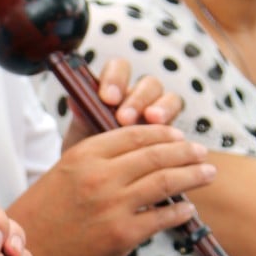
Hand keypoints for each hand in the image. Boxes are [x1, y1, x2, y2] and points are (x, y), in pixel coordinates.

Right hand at [11, 124, 214, 255]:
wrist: (28, 251)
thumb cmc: (44, 212)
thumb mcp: (63, 170)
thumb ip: (96, 157)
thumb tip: (138, 149)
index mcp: (83, 154)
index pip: (134, 134)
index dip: (163, 134)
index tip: (179, 136)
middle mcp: (99, 176)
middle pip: (155, 155)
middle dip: (186, 152)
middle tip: (202, 152)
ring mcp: (111, 205)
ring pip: (165, 183)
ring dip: (192, 176)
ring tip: (208, 174)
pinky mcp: (121, 236)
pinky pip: (162, 218)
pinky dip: (180, 212)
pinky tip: (188, 209)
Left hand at [63, 58, 182, 147]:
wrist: (104, 186)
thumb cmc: (91, 159)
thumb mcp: (81, 139)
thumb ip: (81, 118)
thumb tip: (75, 100)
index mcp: (115, 92)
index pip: (119, 69)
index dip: (115, 78)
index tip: (107, 98)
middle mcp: (139, 98)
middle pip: (148, 83)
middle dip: (137, 99)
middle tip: (125, 118)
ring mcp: (159, 113)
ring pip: (168, 98)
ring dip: (160, 108)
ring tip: (151, 120)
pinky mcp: (172, 133)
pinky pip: (179, 122)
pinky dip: (173, 126)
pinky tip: (167, 138)